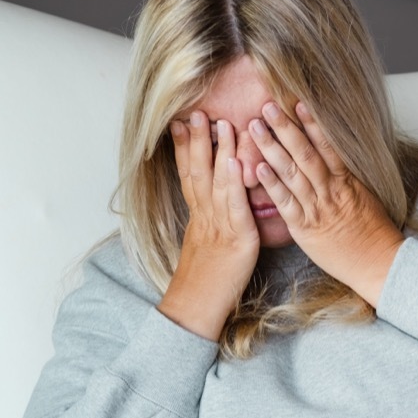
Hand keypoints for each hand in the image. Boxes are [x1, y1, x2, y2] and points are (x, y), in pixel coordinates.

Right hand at [157, 111, 260, 340]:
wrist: (198, 306)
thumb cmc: (207, 281)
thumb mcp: (206, 244)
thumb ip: (211, 222)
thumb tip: (213, 207)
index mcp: (199, 217)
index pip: (189, 175)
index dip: (184, 149)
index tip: (180, 123)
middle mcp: (205, 216)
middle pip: (198, 171)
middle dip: (196, 140)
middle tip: (195, 111)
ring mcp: (219, 225)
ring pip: (216, 182)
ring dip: (218, 150)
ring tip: (220, 123)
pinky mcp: (237, 237)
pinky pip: (235, 205)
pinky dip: (235, 181)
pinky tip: (237, 161)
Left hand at [249, 101, 404, 306]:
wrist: (379, 263)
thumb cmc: (374, 234)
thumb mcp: (365, 200)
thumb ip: (347, 181)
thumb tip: (335, 164)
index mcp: (346, 182)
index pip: (327, 146)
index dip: (311, 123)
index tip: (297, 102)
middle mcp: (330, 191)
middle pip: (305, 153)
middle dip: (285, 128)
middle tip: (267, 106)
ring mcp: (316, 208)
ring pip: (292, 173)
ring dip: (272, 148)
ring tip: (255, 128)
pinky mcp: (305, 229)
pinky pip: (286, 203)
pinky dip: (273, 184)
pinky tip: (258, 168)